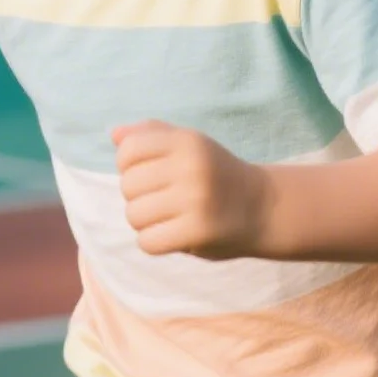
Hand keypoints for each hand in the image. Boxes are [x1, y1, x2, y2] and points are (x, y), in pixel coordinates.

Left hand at [111, 120, 269, 259]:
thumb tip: (114, 134)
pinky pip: (148, 242)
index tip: (148, 173)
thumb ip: (152, 134)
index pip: (128, 150)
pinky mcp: (198, 232)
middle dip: (138, 196)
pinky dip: (154, 242)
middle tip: (163, 199)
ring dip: (145, 222)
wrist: (263, 207)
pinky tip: (172, 235)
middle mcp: (191, 167)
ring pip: (134, 215)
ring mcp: (196, 200)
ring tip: (168, 217)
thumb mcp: (190, 143)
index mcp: (187, 141)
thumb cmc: (215, 173)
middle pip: (128, 185)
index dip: (128, 165)